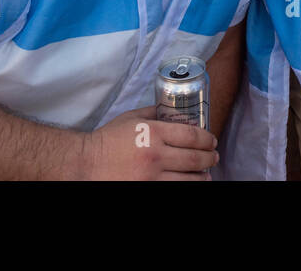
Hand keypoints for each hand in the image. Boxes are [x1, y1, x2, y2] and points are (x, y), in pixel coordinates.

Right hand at [80, 107, 216, 179]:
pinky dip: (187, 187)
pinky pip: (174, 190)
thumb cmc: (108, 139)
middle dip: (210, 158)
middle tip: (214, 157)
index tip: (212, 141)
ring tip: (206, 174)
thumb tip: (174, 109)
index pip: (191, 135)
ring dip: (202, 177)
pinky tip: (192, 184)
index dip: (207, 139)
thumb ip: (154, 113)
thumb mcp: (131, 118)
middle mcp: (155, 155)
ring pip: (189, 180)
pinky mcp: (147, 191)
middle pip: (195, 158)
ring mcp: (151, 177)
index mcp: (152, 132)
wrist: (85, 164)